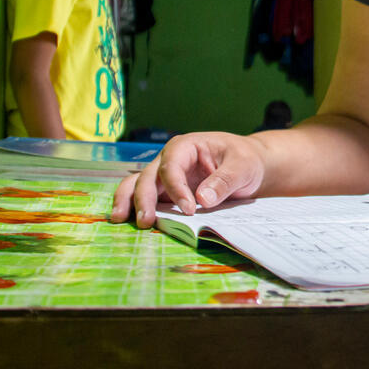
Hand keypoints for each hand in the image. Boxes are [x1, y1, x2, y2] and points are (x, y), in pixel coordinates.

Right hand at [109, 132, 267, 227]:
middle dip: (144, 199)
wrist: (247, 164)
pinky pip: (148, 198)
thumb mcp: (242, 166)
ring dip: (128, 201)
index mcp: (186, 146)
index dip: (177, 189)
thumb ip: (224, 180)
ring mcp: (165, 176)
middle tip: (146, 222)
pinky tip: (128, 221)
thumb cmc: (244, 159)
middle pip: (149, 177)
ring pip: (138, 185)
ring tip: (120, 219)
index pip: (172, 167)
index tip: (189, 210)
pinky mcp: (166, 192)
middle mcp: (169, 159)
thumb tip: (203, 199)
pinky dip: (136, 207)